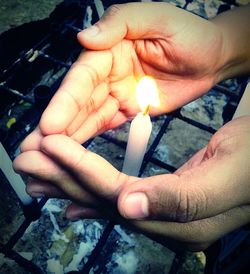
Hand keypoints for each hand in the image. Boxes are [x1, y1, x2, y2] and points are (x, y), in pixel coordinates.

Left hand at [13, 116, 249, 250]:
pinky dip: (90, 192)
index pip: (118, 195)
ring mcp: (159, 213)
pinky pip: (117, 198)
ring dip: (68, 184)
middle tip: (27, 160)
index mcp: (182, 220)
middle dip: (63, 178)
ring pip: (105, 199)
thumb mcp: (228, 175)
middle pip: (103, 200)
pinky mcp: (156, 201)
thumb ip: (181, 198)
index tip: (51, 147)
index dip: (83, 171)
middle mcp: (164, 222)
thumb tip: (129, 208)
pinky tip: (70, 201)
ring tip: (36, 174)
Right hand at [21, 2, 226, 149]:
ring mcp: (116, 93)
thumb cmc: (190, 34)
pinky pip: (105, 125)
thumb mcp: (156, 18)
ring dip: (68, 136)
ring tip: (49, 157)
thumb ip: (121, 23)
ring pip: (88, 116)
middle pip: (78, 101)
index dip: (65, 102)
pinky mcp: (127, 110)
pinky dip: (88, 137)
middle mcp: (108, 73)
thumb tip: (86, 38)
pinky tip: (74, 151)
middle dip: (57, 126)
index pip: (81, 78)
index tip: (49, 125)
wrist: (212, 58)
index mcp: (110, 49)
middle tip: (36, 148)